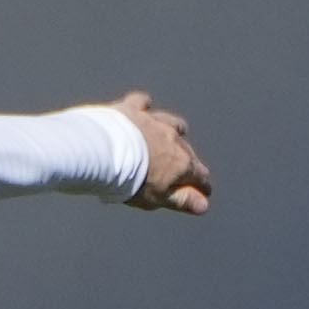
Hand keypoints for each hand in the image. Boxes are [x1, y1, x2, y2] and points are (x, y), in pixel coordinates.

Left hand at [110, 91, 210, 213]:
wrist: (105, 152)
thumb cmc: (131, 181)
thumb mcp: (158, 198)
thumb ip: (182, 200)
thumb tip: (204, 206)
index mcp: (182, 163)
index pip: (200, 176)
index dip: (202, 186)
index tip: (204, 192)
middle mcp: (172, 139)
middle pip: (186, 151)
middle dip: (189, 161)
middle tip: (187, 170)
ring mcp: (152, 122)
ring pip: (171, 123)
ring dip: (175, 128)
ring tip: (180, 131)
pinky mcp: (131, 110)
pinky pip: (141, 103)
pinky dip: (143, 105)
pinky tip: (144, 104)